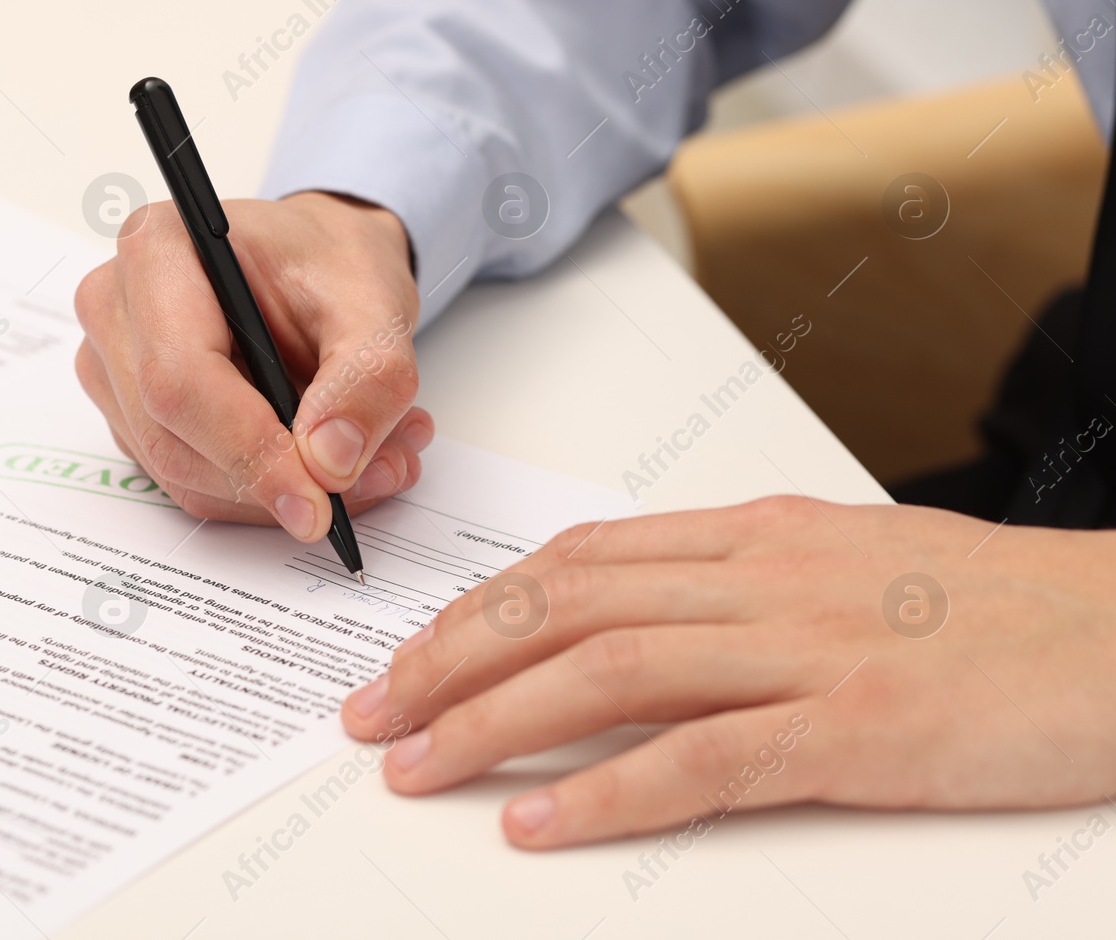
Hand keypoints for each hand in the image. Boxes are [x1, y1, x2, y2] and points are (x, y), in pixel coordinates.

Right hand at [74, 191, 431, 539]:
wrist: (316, 263)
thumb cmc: (327, 262)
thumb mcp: (375, 302)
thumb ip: (368, 377)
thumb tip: (332, 461)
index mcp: (159, 252)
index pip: (178, 378)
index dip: (247, 449)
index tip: (317, 495)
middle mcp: (117, 309)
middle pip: (173, 437)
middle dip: (276, 478)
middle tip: (371, 475)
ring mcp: (115, 369)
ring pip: (183, 475)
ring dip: (279, 492)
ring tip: (370, 461)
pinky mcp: (134, 417)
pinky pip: (191, 483)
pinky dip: (265, 491)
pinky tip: (326, 460)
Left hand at [341, 497, 1115, 847]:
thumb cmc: (988, 605)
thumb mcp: (842, 563)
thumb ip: (734, 581)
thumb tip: (630, 612)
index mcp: (752, 535)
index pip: (576, 560)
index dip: (477, 608)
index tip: (411, 653)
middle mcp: (759, 579)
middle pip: (562, 606)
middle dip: (448, 660)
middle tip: (371, 713)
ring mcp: (804, 651)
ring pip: (605, 672)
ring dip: (492, 722)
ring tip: (415, 766)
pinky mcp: (855, 733)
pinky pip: (701, 761)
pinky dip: (606, 794)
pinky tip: (536, 824)